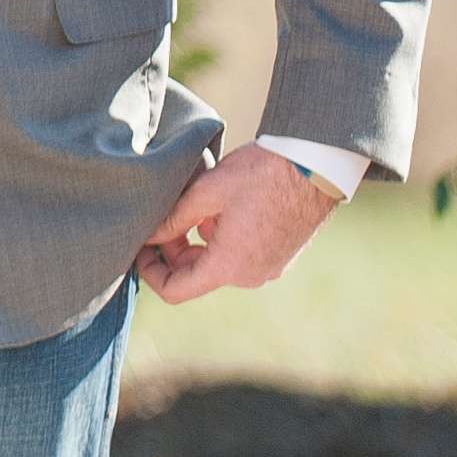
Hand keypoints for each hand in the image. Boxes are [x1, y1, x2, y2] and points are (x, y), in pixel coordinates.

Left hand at [133, 144, 343, 302]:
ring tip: (196, 204)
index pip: (175, 290)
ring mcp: (269, 269)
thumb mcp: (207, 191)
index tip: (140, 248)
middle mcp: (249, 277)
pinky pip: (240, 257)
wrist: (316, 166)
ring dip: (199, 241)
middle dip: (173, 250)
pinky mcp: (280, 257)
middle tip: (164, 215)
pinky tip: (223, 207)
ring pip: (218, 264)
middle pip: (196, 275)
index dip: (150, 272)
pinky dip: (223, 239)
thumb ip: (172, 219)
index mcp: (229, 266)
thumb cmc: (263, 174)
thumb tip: (146, 235)